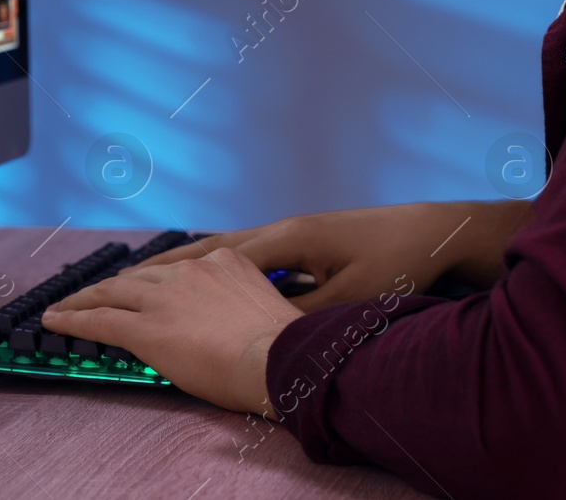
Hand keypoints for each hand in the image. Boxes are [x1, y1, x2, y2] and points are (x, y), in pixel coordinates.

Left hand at [40, 247, 301, 413]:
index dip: (151, 280)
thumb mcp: (262, 305)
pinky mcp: (145, 326)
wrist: (278, 358)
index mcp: (223, 261)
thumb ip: (236, 301)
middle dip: (112, 286)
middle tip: (93, 295)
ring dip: (85, 300)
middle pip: (138, 276)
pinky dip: (74, 319)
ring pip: (112, 293)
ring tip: (65, 308)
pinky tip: (57, 322)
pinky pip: (100, 320)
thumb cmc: (282, 347)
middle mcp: (190, 270)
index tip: (140, 287)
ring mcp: (165, 296)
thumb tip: (226, 320)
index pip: (176, 269)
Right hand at [120, 200, 532, 311]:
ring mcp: (298, 233)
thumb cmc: (400, 258)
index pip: (217, 255)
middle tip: (125, 277)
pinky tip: (214, 278)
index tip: (135, 281)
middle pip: (215, 247)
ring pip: (232, 248)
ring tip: (156, 276)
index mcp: (289, 239)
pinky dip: (224, 263)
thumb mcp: (350, 297)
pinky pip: (253, 253)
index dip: (174, 271)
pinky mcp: (312, 242)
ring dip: (195, 261)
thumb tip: (263, 335)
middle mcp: (286, 229)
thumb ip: (304, 316)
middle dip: (171, 264)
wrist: (440, 230)